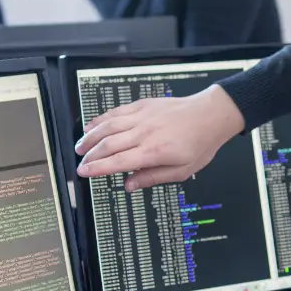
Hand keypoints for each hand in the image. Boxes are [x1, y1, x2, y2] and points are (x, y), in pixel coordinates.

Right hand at [75, 84, 244, 190]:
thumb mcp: (182, 171)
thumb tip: (128, 185)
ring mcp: (142, 116)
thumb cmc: (200, 143)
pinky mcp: (143, 105)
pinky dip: (102, 119)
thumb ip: (152, 177)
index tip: (84, 172)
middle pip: (108, 144)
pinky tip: (92, 125)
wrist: (210, 115)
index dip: (96, 168)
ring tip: (80, 145)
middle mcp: (144, 133)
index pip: (117, 162)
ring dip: (91, 136)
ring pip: (108, 126)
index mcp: (153, 152)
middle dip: (90, 154)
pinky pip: (117, 112)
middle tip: (79, 161)